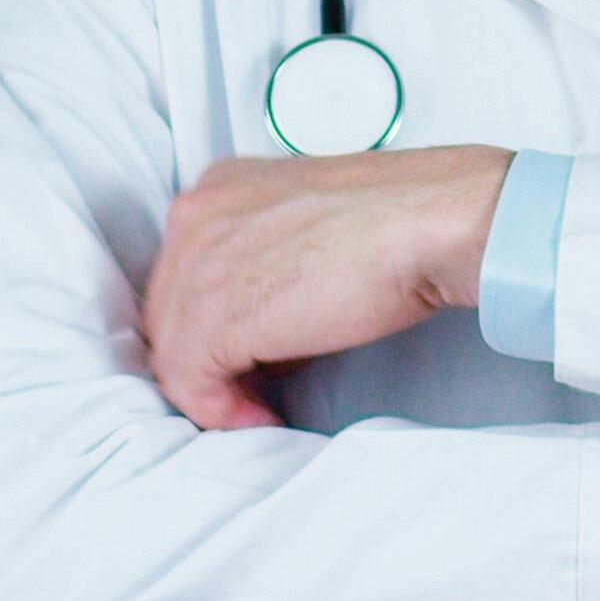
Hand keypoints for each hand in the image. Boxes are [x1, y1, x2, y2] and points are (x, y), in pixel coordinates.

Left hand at [142, 145, 512, 431]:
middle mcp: (198, 213)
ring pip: (174, 349)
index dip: (212, 321)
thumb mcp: (309, 222)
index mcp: (221, 185)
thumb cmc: (395, 219)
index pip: (185, 271)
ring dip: (216, 388)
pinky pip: (189, 383)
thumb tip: (259, 325)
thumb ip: (266, 257)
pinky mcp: (214, 315)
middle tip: (253, 387)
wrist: (429, 222)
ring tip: (262, 405)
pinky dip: (221, 411)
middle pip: (170, 309)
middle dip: (208, 354)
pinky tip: (263, 416)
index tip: (245, 354)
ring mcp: (199, 262)